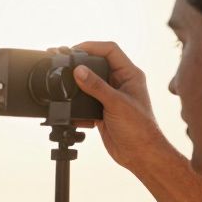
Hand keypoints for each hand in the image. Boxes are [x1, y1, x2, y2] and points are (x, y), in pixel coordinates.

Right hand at [69, 42, 168, 171]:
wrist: (140, 154)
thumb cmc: (140, 128)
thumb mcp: (116, 103)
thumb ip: (96, 86)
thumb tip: (78, 71)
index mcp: (130, 75)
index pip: (110, 51)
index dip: (91, 46)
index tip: (73, 49)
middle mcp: (120, 83)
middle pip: (96, 65)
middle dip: (79, 63)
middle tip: (63, 61)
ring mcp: (110, 97)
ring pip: (88, 83)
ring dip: (75, 84)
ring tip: (62, 82)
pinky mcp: (101, 111)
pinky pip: (84, 102)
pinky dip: (75, 105)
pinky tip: (70, 108)